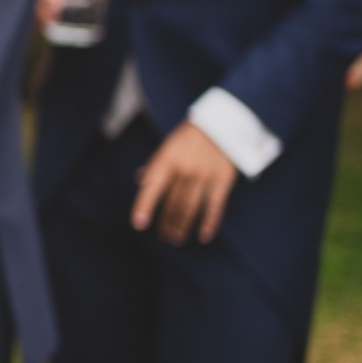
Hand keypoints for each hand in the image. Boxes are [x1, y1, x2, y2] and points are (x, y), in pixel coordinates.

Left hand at [131, 121, 237, 245]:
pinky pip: (215, 206)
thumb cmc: (189, 137)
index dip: (144, 206)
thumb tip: (140, 181)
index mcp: (167, 159)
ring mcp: (205, 175)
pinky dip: (209, 222)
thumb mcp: (168, 145)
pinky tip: (204, 235)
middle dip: (166, 222)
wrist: (223, 123)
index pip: (152, 187)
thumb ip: (155, 164)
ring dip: (182, 226)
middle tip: (163, 236)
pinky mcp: (223, 180)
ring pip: (190, 207)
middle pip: (172, 202)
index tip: (138, 224)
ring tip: (176, 238)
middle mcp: (185, 169)